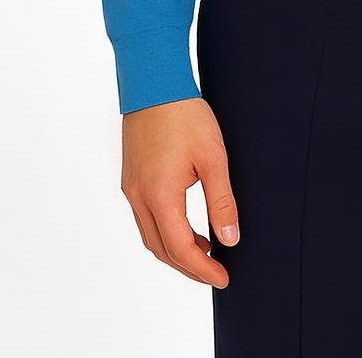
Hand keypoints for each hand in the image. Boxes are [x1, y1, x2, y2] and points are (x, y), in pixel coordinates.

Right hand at [121, 96, 239, 287]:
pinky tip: (185, 227)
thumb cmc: (185, 115)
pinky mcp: (131, 179)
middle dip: (189, 267)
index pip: (180, 249)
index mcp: (160, 195)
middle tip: (216, 271)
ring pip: (151, 237)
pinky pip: (146, 219)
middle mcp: (139, 197)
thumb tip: (230, 237)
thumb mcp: (213, 157)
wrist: (154, 83)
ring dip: (176, 251)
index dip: (203, 269)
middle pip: (162, 250)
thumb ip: (222, 201)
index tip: (223, 278)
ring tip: (205, 252)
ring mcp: (131, 189)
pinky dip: (166, 232)